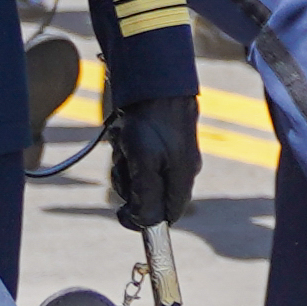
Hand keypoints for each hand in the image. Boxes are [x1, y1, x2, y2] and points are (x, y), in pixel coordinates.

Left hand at [106, 93, 201, 229]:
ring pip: (142, 177)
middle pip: (152, 197)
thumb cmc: (150, 122)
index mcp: (184, 178)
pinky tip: (124, 137)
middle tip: (122, 167)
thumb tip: (144, 224)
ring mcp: (173, 155)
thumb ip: (146, 196)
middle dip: (131, 186)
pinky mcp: (162, 141)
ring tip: (123, 146)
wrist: (155, 81)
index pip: (167, 216)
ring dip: (126, 167)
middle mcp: (182, 169)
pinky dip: (127, 152)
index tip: (121, 213)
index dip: (144, 220)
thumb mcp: (144, 163)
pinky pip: (140, 158)